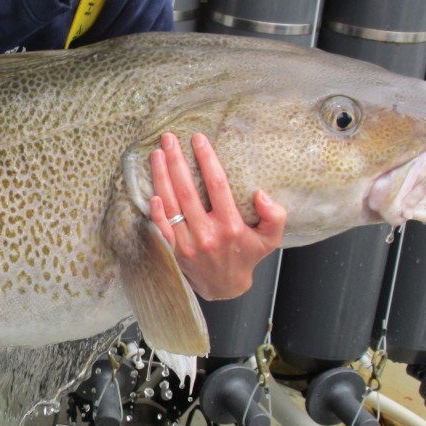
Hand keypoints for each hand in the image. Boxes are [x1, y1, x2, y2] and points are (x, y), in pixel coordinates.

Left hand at [148, 132, 285, 299]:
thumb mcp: (270, 238)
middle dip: (177, 161)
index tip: (198, 139)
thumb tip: (260, 194)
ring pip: (171, 205)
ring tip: (157, 154)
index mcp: (230, 226)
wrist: (225, 287)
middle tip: (169, 138)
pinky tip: (151, 191)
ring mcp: (187, 244)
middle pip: (187, 191)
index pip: (217, 185)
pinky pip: (161, 228)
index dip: (206, 160)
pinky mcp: (173, 252)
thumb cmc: (246, 256)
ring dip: (161, 177)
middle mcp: (206, 234)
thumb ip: (274, 216)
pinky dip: (156, 211)